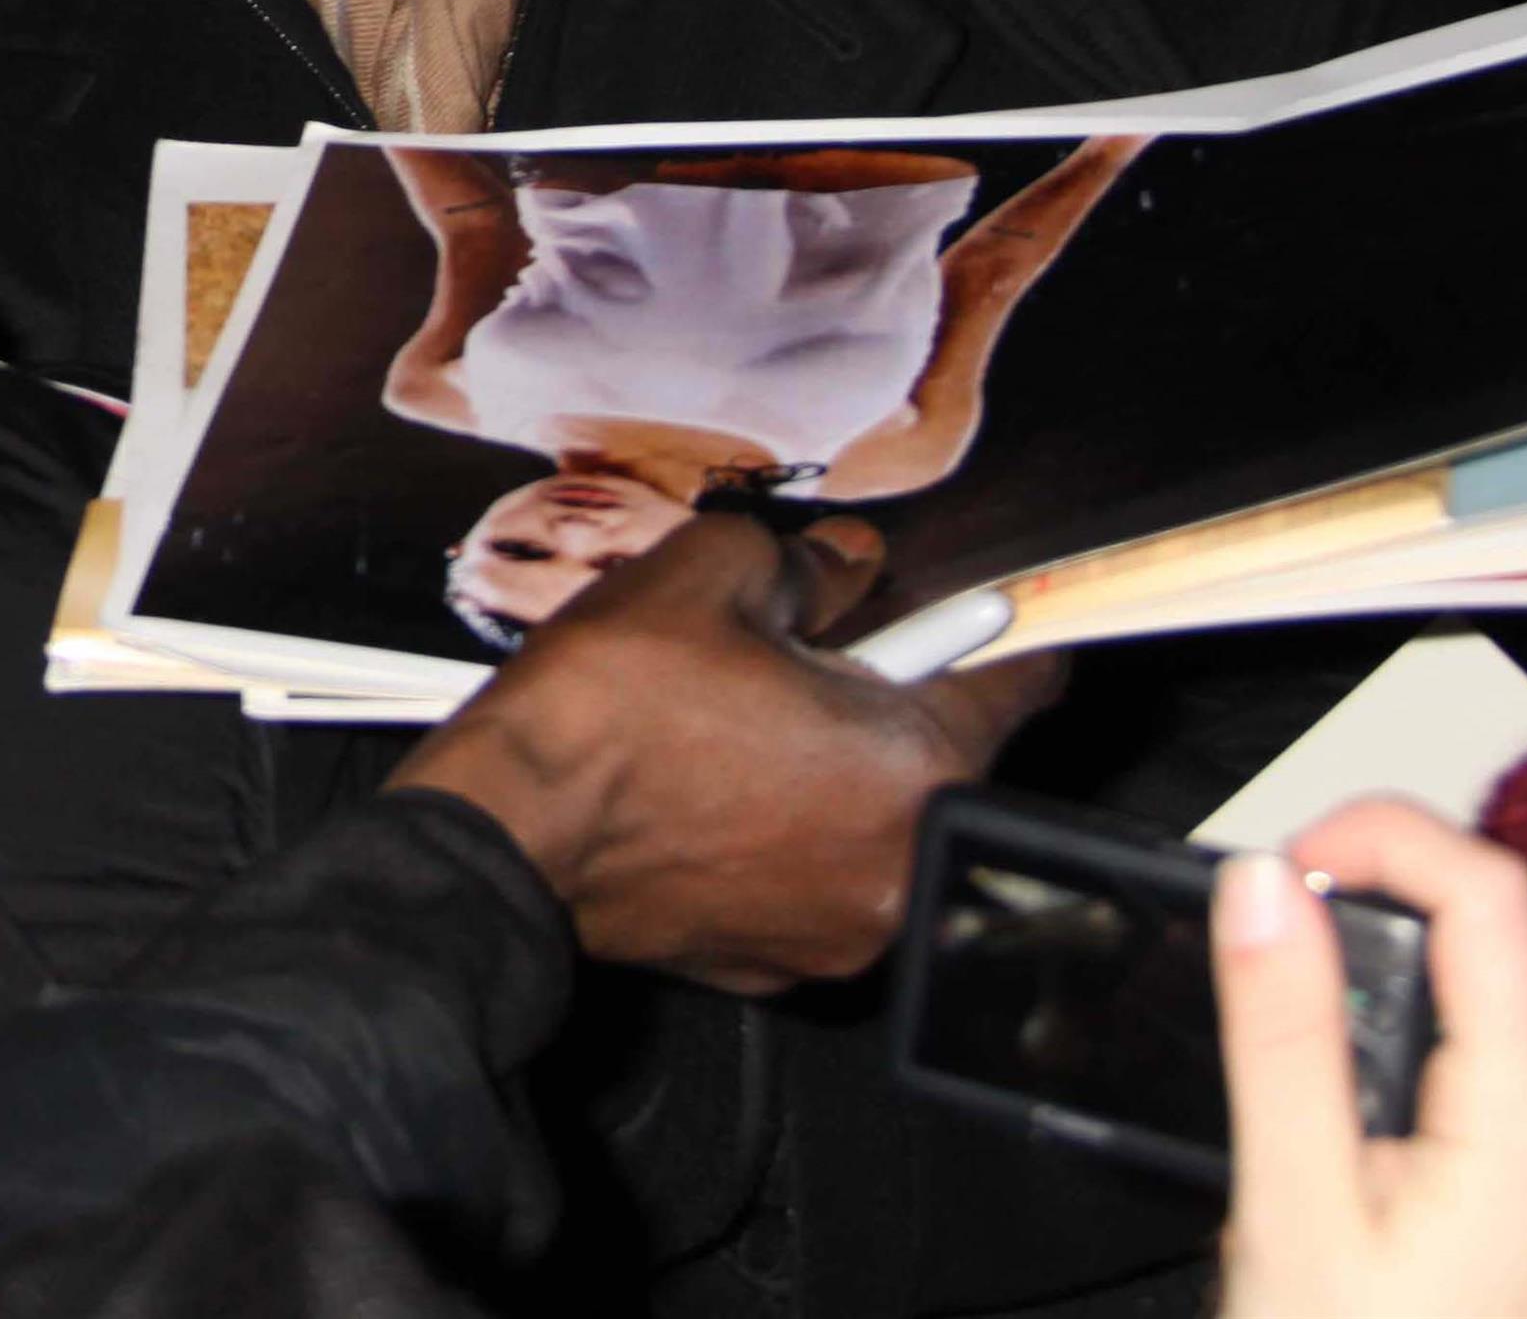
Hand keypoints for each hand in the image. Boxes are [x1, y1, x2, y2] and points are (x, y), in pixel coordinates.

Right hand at [389, 514, 1062, 990]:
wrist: (501, 833)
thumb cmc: (602, 715)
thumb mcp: (707, 573)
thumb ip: (810, 560)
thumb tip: (847, 566)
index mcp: (916, 766)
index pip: (1024, 681)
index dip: (985, 625)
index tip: (959, 607)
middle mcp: (901, 867)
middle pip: (939, 756)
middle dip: (883, 700)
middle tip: (795, 658)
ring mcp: (841, 933)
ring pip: (870, 823)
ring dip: (829, 772)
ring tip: (733, 726)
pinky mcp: (776, 965)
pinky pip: (810, 879)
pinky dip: (778, 836)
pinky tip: (706, 789)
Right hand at [1214, 798, 1526, 1318]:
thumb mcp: (1294, 1203)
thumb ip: (1282, 1032)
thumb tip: (1265, 882)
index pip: (1489, 896)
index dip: (1382, 834)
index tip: (1276, 856)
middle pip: (1478, 943)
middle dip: (1352, 921)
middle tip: (1241, 965)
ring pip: (1464, 1010)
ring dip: (1362, 1002)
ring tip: (1273, 1088)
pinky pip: (1469, 1072)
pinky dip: (1384, 1062)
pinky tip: (1320, 1138)